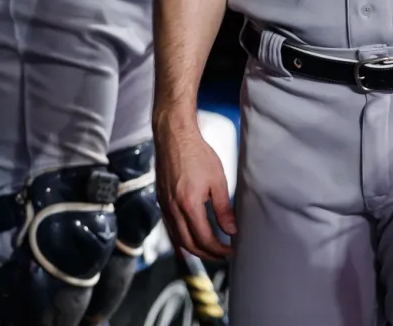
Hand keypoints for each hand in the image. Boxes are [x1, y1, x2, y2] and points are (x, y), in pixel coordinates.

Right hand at [156, 118, 236, 260]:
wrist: (174, 137)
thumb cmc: (197, 154)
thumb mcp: (217, 180)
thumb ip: (224, 208)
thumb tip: (231, 230)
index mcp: (188, 205)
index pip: (204, 239)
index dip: (219, 250)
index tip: (231, 252)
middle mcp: (173, 210)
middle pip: (189, 244)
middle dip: (207, 254)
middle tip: (223, 256)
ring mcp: (165, 207)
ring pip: (178, 239)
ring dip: (195, 249)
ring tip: (211, 250)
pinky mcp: (161, 202)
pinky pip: (171, 228)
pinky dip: (183, 238)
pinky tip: (194, 236)